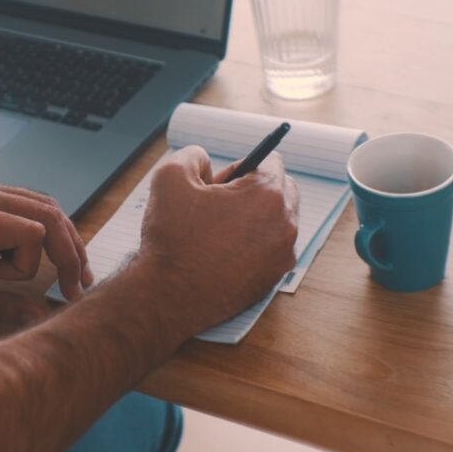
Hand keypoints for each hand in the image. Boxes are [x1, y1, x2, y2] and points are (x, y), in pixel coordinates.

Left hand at [0, 179, 93, 338]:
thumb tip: (39, 316)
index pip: (33, 232)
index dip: (31, 266)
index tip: (6, 284)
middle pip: (49, 212)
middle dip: (70, 250)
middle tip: (79, 285)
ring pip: (43, 204)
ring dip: (62, 237)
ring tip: (72, 270)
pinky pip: (27, 203)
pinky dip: (43, 227)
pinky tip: (42, 252)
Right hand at [126, 146, 298, 340]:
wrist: (167, 296)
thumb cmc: (171, 238)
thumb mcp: (170, 177)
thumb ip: (193, 155)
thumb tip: (205, 161)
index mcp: (267, 194)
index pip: (270, 161)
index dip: (238, 167)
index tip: (217, 185)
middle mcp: (285, 224)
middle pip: (280, 190)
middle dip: (252, 190)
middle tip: (216, 206)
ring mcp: (282, 255)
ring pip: (275, 221)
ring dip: (252, 218)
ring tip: (215, 232)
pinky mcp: (273, 279)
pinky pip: (269, 249)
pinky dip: (250, 245)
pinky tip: (219, 254)